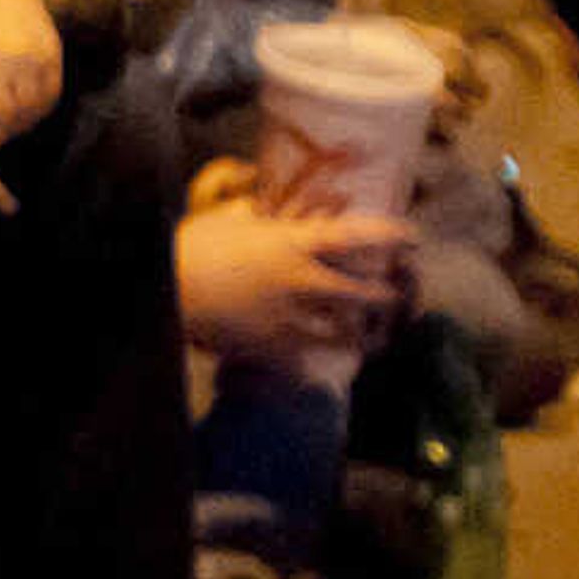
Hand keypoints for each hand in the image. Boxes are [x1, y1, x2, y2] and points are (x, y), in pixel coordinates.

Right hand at [175, 192, 415, 364]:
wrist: (167, 289)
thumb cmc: (193, 247)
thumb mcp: (229, 218)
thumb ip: (257, 212)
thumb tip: (266, 205)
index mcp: (295, 244)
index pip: (357, 236)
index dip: (391, 235)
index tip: (411, 236)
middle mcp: (303, 281)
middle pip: (364, 293)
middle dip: (386, 295)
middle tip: (393, 294)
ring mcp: (290, 319)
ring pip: (343, 334)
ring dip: (360, 336)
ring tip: (368, 338)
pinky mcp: (271, 348)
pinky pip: (305, 365)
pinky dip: (313, 370)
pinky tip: (317, 374)